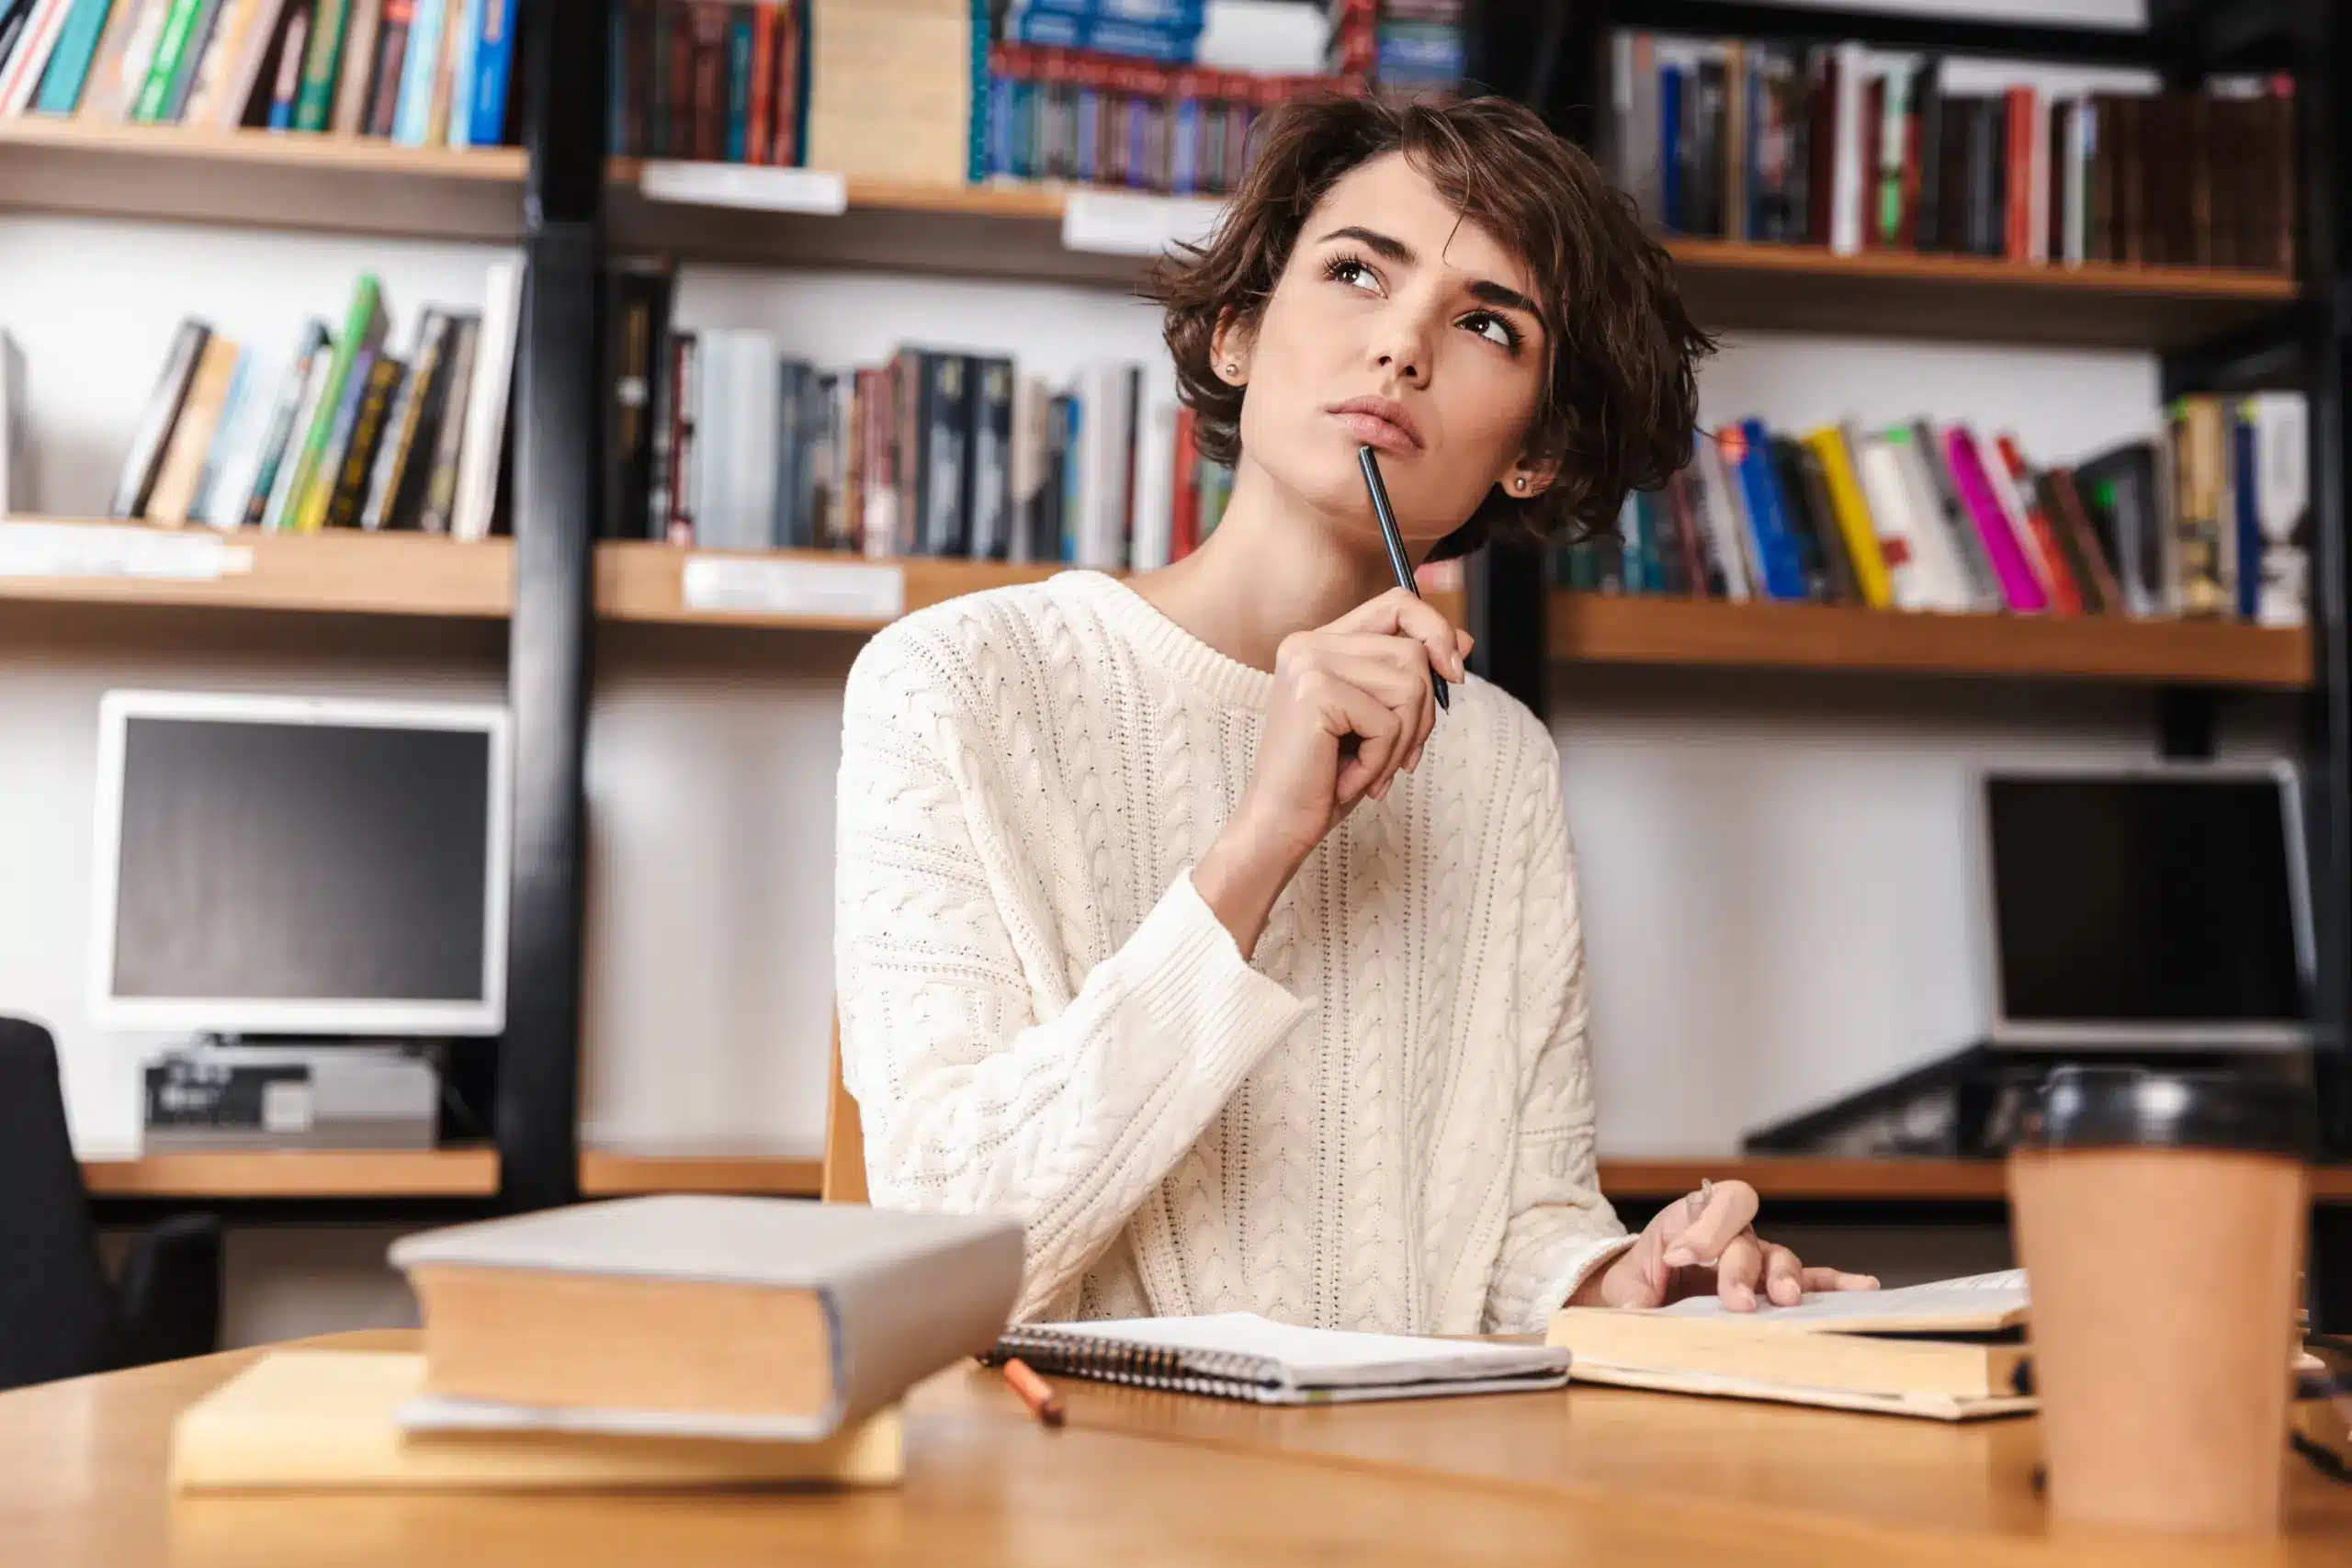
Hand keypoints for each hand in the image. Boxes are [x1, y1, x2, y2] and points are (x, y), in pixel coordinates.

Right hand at [1193, 588, 1469, 953]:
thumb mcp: (1380, 719)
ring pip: (1409, 686)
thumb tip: (1465, 643)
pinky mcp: (1315, 693)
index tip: (1454, 675)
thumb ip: (1413, 676)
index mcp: (1319, 642)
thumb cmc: (1328, 778)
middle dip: (1420, 715)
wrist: (1279, 826)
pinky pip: (1389, 722)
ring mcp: (1308, 664)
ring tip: (1367, 769)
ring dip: (1401, 742)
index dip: (1435, 631)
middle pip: (1412, 652)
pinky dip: (1381, 761)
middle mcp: (1308, 643)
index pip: (1397, 604)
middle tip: (1392, 756)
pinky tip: (1350, 777)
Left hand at [1572, 1179, 1879, 1311]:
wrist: (1646, 1289)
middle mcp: (1729, 1235)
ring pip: (1777, 1258)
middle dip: (1740, 1269)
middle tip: (1736, 1302)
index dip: (1699, 1231)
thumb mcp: (1625, 1287)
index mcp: (1688, 1222)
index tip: (1678, 1257)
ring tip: (1788, 1299)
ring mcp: (1756, 1257)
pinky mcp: (1774, 1282)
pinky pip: (1810, 1280)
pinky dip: (1835, 1284)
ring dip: (1784, 1278)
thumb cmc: (1639, 1280)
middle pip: (1744, 1240)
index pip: (1707, 1209)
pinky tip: (1862, 1288)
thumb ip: (1629, 1299)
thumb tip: (1632, 1319)